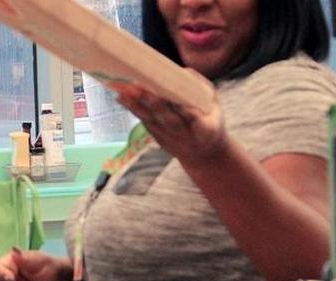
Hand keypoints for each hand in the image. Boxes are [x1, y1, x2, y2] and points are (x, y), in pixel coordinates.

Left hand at [110, 73, 224, 165]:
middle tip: (143, 91)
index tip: (174, 98)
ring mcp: (169, 139)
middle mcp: (185, 136)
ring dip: (138, 106)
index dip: (184, 110)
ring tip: (125, 91)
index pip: (195, 119)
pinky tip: (121, 97)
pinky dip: (133, 109)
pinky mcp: (157, 137)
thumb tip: (183, 72)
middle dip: (156, 106)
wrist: (202, 154)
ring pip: (152, 122)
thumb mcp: (214, 105)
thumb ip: (203, 88)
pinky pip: (144, 122)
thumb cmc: (209, 120)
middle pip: (169, 120)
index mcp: (206, 129)